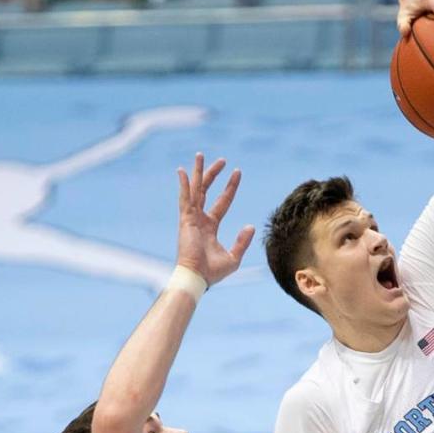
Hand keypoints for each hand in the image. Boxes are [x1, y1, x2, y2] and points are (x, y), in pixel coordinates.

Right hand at [175, 153, 254, 288]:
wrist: (198, 278)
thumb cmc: (213, 272)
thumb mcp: (234, 257)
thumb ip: (242, 241)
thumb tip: (251, 226)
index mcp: (210, 227)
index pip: (222, 202)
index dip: (229, 188)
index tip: (237, 172)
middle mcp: (199, 219)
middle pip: (206, 191)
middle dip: (213, 175)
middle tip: (221, 160)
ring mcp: (191, 218)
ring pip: (195, 190)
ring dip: (198, 172)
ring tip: (200, 154)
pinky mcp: (185, 220)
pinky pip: (185, 198)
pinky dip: (184, 185)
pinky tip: (182, 171)